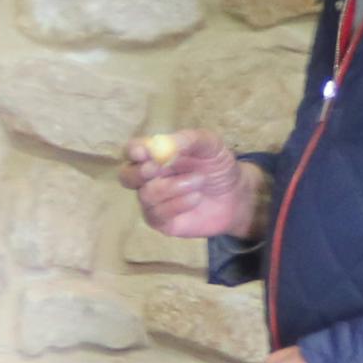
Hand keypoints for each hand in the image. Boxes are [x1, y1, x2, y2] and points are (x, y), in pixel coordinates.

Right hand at [122, 130, 263, 242]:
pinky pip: (157, 214)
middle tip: (158, 168)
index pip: (132, 151)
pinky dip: (177, 204)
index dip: (133, 151)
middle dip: (140, 173)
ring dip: (173, 187)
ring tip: (199, 181)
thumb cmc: (218, 166)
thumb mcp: (210, 145)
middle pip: (126, 176)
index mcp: (155, 155)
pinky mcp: (161, 222)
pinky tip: (196, 198)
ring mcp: (153, 201)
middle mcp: (148, 178)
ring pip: (145, 196)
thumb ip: (188, 140)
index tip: (144, 152)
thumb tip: (163, 143)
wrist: (236, 196)